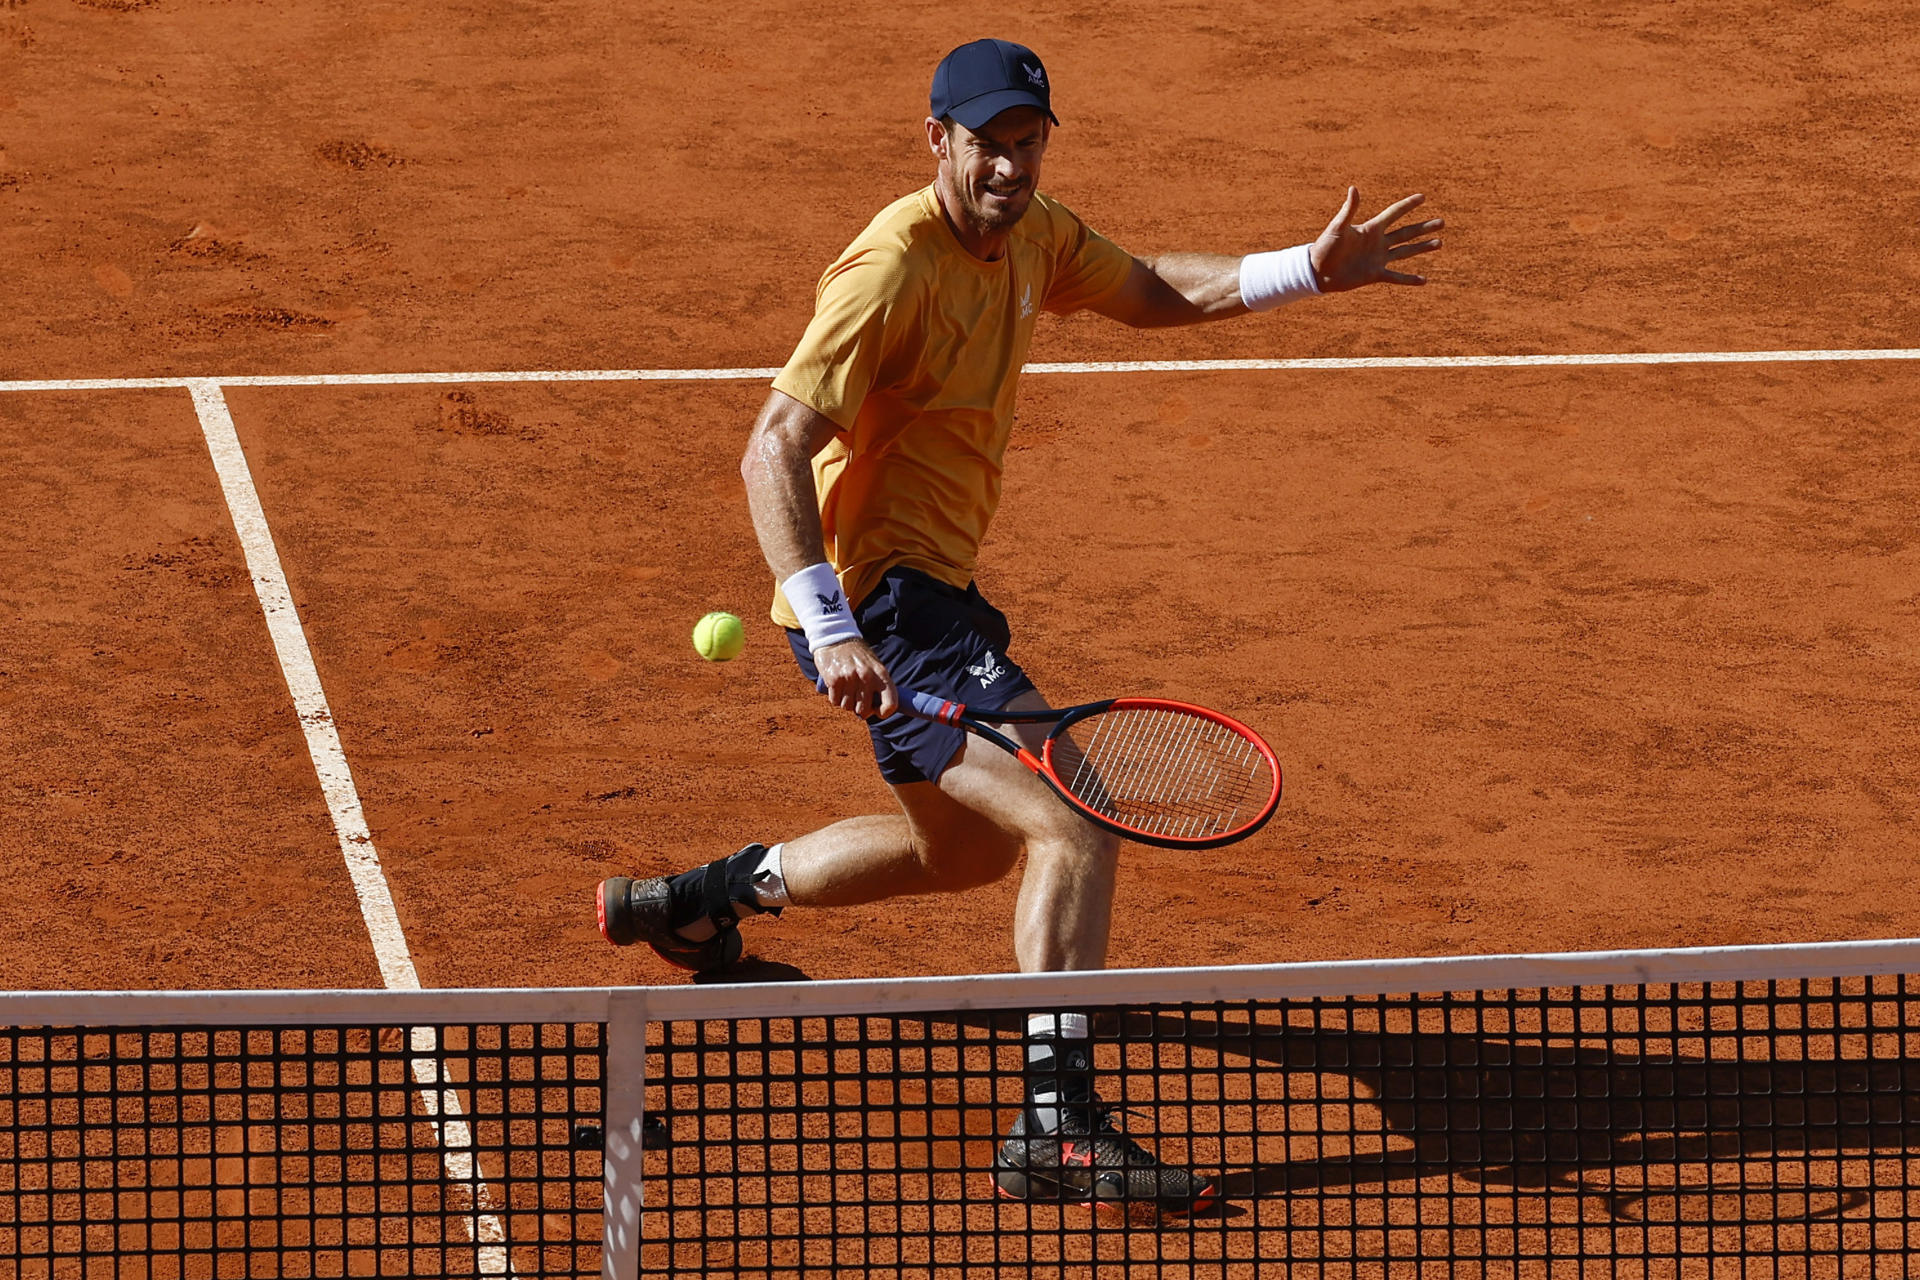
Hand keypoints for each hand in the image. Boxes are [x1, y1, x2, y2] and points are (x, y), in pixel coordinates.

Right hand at [814, 637, 898, 719]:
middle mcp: (867, 676)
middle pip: (864, 710)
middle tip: (856, 698)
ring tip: (845, 688)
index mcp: (881, 673)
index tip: (877, 711)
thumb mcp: (873, 665)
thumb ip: (878, 686)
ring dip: (845, 701)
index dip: (884, 713)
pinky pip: (834, 701)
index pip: (890, 703)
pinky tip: (836, 687)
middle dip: (859, 708)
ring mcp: (850, 677)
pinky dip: (834, 698)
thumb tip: (876, 710)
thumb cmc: (857, 655)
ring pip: (847, 707)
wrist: (835, 637)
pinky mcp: (834, 679)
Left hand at [1309, 188, 1442, 291]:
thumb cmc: (1325, 247)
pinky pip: (1396, 277)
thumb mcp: (1338, 227)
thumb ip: (1349, 210)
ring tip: (1439, 243)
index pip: (1394, 213)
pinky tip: (1424, 280)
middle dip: (1423, 228)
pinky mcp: (1375, 274)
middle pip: (1406, 233)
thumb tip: (1354, 189)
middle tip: (1441, 223)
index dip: (1408, 205)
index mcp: (1371, 228)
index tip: (1423, 197)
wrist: (1317, 271)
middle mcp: (1378, 242)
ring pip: (1406, 251)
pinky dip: (1409, 279)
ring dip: (1422, 247)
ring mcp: (1378, 258)